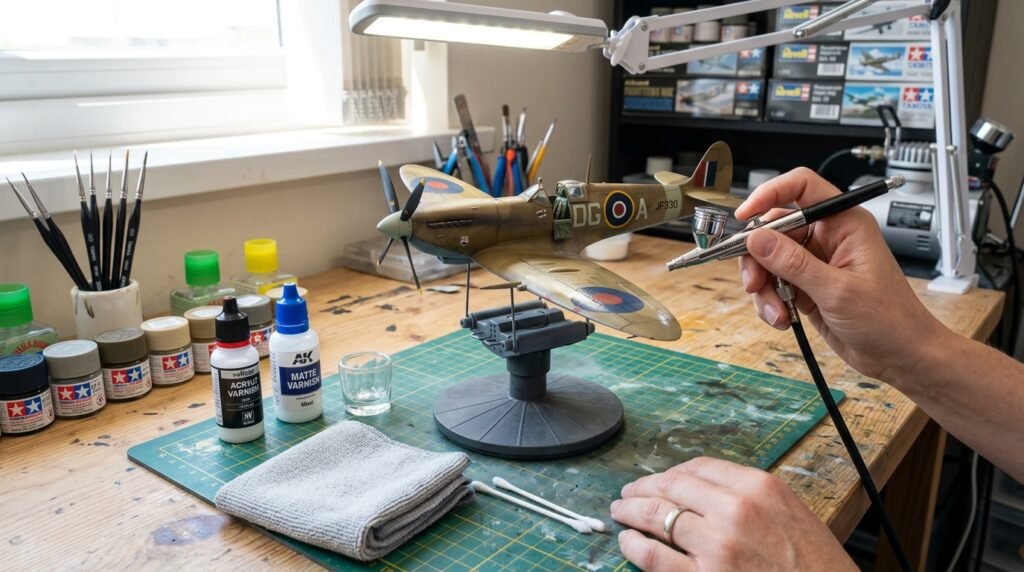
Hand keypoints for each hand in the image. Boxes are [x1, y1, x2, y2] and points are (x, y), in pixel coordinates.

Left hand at [611, 457, 853, 570]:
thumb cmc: (815, 564)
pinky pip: (655, 557)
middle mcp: (734, 510)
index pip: (699, 467)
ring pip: (657, 517)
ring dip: (631, 513)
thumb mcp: (790, 513)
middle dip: (643, 489)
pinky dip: (634, 546)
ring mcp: (716, 547)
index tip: (658, 480)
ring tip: (621, 513)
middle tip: (628, 494)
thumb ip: (748, 497)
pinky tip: (628, 542)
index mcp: (758, 487)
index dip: (670, 473)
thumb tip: (701, 491)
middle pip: (672, 487)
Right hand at [735, 167, 951, 384]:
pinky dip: (770, 302)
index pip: (802, 188)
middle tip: (754, 282)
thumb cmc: (889, 319)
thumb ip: (793, 263)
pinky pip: (773, 284)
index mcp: (844, 223)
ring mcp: (814, 262)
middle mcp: (827, 237)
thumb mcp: (837, 290)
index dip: (770, 194)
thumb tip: (757, 238)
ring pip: (768, 259)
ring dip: (764, 287)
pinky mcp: (806, 286)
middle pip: (774, 229)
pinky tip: (783, 318)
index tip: (745, 216)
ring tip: (776, 311)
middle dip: (758, 257)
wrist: (901, 356)